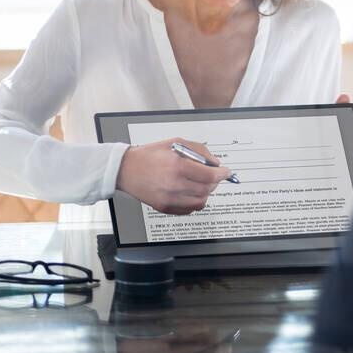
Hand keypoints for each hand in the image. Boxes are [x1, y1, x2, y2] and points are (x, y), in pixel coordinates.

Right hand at [115, 138, 232, 214]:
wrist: (126, 169)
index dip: (222, 174)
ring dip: (206, 193)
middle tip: (213, 176)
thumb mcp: (176, 142)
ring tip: (201, 183)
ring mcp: (169, 199)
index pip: (210, 175)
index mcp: (178, 167)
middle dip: (215, 182)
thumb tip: (215, 163)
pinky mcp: (164, 208)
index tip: (226, 172)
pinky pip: (189, 210)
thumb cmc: (150, 154)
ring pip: (200, 202)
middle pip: (207, 189)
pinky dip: (195, 201)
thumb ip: (200, 151)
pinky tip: (190, 192)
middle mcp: (174, 185)